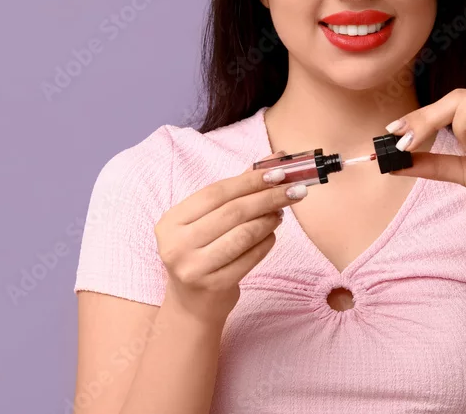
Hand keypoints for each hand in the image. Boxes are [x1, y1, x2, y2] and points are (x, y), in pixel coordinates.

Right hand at [155, 151, 304, 324]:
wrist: (192, 305)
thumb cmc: (203, 253)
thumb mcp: (207, 222)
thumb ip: (237, 190)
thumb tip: (275, 159)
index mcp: (171, 221)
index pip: (215, 193)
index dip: (249, 180)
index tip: (279, 172)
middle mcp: (176, 244)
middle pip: (231, 212)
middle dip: (267, 197)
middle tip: (294, 190)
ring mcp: (193, 267)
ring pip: (243, 235)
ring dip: (268, 220)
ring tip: (281, 213)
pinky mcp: (213, 286)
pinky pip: (249, 257)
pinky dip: (266, 243)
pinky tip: (272, 235)